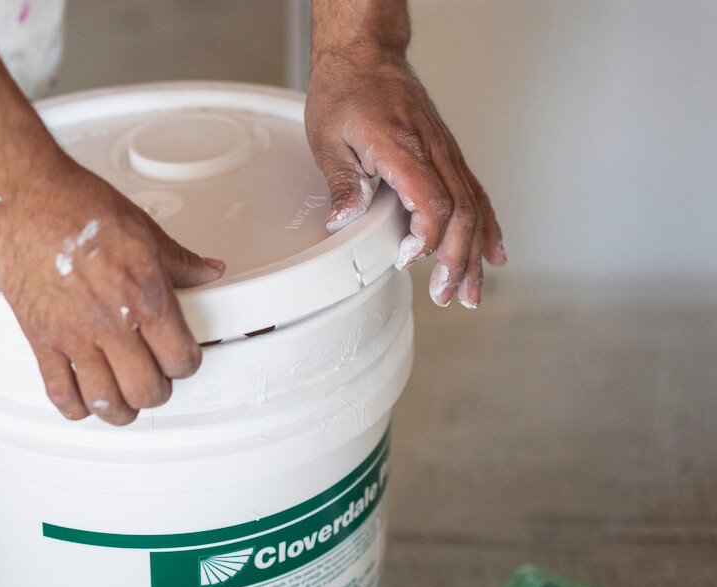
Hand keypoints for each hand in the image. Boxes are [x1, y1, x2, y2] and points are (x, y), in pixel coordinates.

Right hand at [0, 157, 224, 424]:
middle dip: (155, 392)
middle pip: (147, 391)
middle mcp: (113, 324)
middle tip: (152, 382)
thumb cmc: (80, 209)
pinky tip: (82, 400)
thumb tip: (208, 271)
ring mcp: (76, 336)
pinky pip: (60, 392)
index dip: (185, 364)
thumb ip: (180, 262)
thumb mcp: (145, 231)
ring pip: (106, 402)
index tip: (179, 359)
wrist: (28, 203)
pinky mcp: (42, 341)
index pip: (181, 359)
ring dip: (119, 409)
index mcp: (146, 297)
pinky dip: (75, 407)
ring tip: (122, 401)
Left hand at [305, 46, 504, 307]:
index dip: (425, 238)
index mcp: (403, 149)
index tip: (407, 259)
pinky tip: (492, 253)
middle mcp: (433, 152)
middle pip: (461, 213)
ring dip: (475, 253)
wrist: (366, 55)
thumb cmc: (346, 91)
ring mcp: (445, 153)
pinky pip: (475, 193)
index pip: (432, 202)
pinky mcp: (447, 154)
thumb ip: (342, 182)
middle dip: (458, 260)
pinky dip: (487, 226)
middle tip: (449, 296)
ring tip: (472, 291)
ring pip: (474, 208)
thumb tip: (343, 220)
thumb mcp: (329, 137)